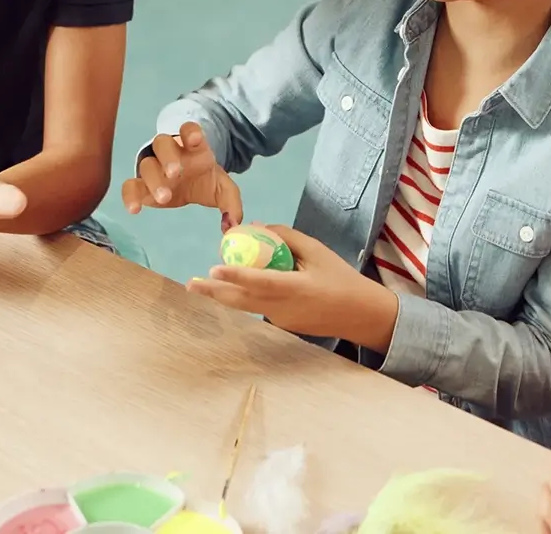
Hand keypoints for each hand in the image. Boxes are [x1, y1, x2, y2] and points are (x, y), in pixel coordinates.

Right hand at [121, 122, 241, 231]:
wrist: (190, 183)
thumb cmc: (205, 179)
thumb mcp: (222, 189)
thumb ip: (231, 204)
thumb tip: (233, 224)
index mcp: (193, 147)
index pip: (189, 130)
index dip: (190, 132)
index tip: (194, 139)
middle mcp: (170, 153)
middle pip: (163, 144)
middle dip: (168, 157)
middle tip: (175, 174)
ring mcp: (154, 166)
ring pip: (146, 164)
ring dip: (153, 179)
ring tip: (164, 198)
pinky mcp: (141, 184)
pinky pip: (130, 185)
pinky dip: (129, 196)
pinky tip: (135, 210)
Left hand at [186, 225, 396, 345]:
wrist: (360, 314)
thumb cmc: (341, 278)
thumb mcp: (317, 251)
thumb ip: (287, 237)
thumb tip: (256, 226)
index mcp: (295, 288)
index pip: (259, 282)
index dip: (235, 276)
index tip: (213, 269)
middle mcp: (282, 308)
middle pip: (241, 301)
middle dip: (214, 292)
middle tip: (191, 284)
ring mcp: (280, 320)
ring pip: (246, 306)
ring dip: (224, 295)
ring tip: (202, 285)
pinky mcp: (282, 324)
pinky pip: (258, 307)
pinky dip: (244, 295)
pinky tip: (235, 285)